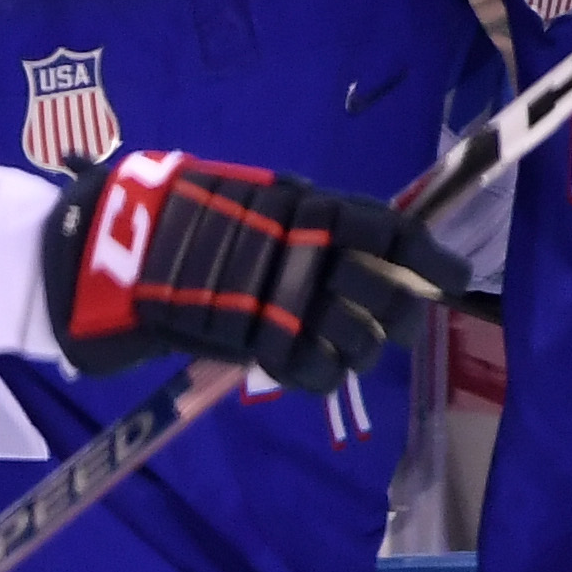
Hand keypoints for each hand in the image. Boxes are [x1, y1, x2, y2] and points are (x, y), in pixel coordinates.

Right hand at [43, 151, 465, 394]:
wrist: (116, 251)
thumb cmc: (187, 215)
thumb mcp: (258, 196)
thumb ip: (310, 217)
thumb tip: (374, 243)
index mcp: (310, 206)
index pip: (393, 231)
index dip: (432, 258)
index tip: (456, 277)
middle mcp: (307, 253)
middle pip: (389, 294)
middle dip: (402, 312)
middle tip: (395, 318)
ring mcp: (284, 303)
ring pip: (360, 341)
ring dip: (362, 348)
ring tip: (346, 344)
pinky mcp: (258, 346)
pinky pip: (316, 374)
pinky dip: (321, 375)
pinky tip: (311, 365)